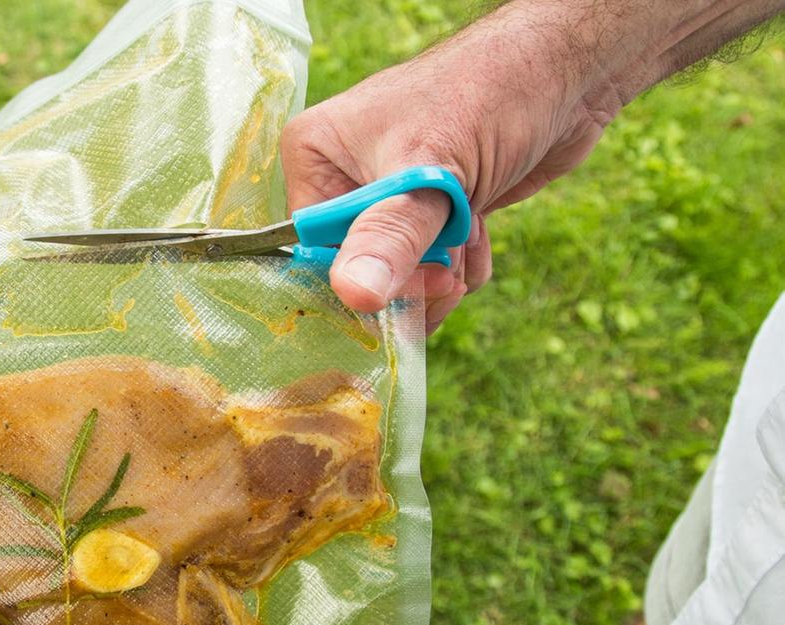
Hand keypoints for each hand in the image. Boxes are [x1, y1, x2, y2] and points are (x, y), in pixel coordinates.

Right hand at [280, 2, 636, 330]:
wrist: (568, 72)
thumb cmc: (490, 94)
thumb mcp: (432, 171)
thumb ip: (391, 236)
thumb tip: (354, 294)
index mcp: (316, 157)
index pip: (313, 247)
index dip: (359, 278)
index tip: (411, 286)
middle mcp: (343, 176)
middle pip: (356, 267)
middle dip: (408, 280)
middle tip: (449, 276)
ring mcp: (389, 194)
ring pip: (398, 273)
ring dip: (441, 274)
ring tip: (469, 247)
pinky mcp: (431, 208)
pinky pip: (431, 264)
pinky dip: (460, 263)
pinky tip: (480, 239)